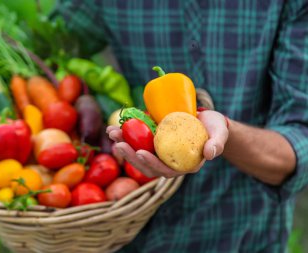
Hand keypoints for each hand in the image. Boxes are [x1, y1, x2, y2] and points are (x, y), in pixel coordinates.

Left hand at [106, 110, 228, 177]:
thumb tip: (210, 154)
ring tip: (112, 132)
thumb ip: (216, 144)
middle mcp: (168, 162)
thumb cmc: (214, 128)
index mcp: (183, 165)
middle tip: (119, 143)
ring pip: (138, 154)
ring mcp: (159, 153)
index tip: (140, 152)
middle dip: (130, 156)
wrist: (207, 120)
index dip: (152, 163)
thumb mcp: (219, 134)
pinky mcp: (153, 143)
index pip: (165, 170)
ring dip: (123, 145)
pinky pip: (137, 142)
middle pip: (146, 165)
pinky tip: (114, 128)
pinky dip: (125, 136)